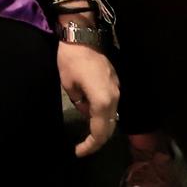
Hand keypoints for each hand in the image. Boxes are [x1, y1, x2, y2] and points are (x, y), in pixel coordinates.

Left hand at [58, 40, 120, 156]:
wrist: (82, 35)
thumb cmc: (72, 60)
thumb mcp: (69, 85)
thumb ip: (80, 103)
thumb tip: (85, 109)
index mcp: (103, 101)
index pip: (100, 132)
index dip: (90, 146)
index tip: (78, 152)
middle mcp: (114, 97)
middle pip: (110, 127)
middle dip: (97, 140)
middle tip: (82, 147)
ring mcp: (117, 89)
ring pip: (112, 116)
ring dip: (101, 127)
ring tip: (86, 133)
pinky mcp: (115, 82)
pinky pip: (111, 104)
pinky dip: (103, 114)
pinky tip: (91, 114)